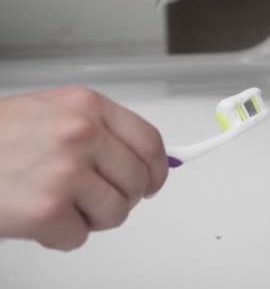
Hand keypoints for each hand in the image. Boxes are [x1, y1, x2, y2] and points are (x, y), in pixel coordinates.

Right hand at [0, 87, 167, 250]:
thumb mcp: (54, 114)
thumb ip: (101, 132)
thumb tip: (149, 160)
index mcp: (88, 106)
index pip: (150, 142)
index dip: (157, 169)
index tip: (152, 182)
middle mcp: (82, 134)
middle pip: (137, 183)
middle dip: (119, 197)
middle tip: (91, 197)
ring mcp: (66, 171)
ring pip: (116, 213)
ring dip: (91, 218)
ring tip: (59, 203)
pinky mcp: (47, 210)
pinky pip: (80, 238)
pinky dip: (60, 235)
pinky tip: (38, 215)